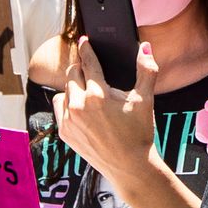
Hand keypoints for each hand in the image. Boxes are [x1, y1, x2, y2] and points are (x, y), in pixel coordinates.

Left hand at [58, 38, 161, 180]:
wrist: (130, 166)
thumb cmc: (139, 132)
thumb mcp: (145, 100)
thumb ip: (147, 70)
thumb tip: (145, 47)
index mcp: (98, 95)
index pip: (88, 63)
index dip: (86, 49)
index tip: (84, 40)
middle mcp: (79, 106)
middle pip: (73, 74)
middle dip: (81, 68)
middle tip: (90, 69)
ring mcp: (69, 120)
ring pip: (65, 91)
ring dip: (74, 87)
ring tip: (88, 92)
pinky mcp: (64, 133)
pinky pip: (60, 109)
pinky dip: (68, 105)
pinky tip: (82, 109)